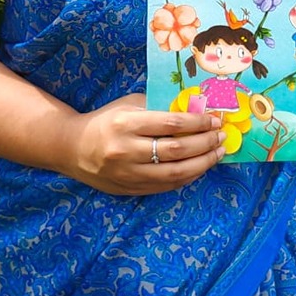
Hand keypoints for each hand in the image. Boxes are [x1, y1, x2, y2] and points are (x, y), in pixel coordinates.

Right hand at [60, 93, 225, 195]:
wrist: (73, 148)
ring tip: (218, 153)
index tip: (215, 119)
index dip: (198, 123)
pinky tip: (200, 167)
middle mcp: (128, 151)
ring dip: (203, 163)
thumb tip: (194, 109)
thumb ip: (157, 108)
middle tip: (222, 136)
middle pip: (177, 150)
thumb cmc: (106, 120)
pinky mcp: (131, 190)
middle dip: (205, 143)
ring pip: (175, 173)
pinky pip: (167, 186)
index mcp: (127, 124)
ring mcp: (129, 174)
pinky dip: (188, 177)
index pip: (171, 124)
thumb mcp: (128, 106)